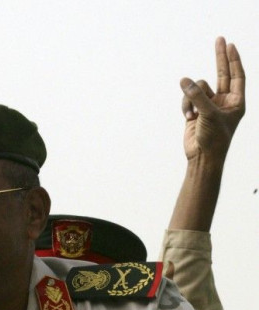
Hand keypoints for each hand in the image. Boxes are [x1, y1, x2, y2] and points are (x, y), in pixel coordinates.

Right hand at [180, 36, 244, 161]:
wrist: (202, 157)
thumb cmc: (214, 139)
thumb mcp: (209, 115)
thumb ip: (197, 96)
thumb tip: (184, 79)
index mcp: (236, 102)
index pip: (237, 75)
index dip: (233, 60)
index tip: (230, 45)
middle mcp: (224, 101)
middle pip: (222, 74)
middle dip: (220, 58)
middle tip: (220, 39)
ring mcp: (209, 105)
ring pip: (198, 88)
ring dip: (192, 98)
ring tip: (193, 113)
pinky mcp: (196, 111)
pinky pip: (188, 98)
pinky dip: (186, 106)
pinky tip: (188, 117)